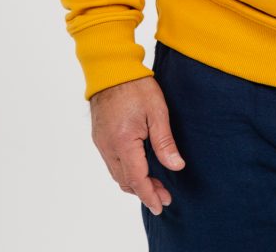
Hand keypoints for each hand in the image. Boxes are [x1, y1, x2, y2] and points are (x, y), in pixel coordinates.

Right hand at [90, 75, 185, 216]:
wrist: (112, 69)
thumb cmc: (136, 86)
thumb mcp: (157, 111)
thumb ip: (164, 142)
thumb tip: (176, 166)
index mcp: (123, 142)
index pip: (137, 179)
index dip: (150, 195)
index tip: (161, 206)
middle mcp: (108, 147)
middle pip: (126, 180)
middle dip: (145, 192)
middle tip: (164, 196)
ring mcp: (101, 142)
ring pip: (117, 174)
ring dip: (135, 182)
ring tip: (154, 185)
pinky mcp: (99, 136)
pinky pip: (112, 163)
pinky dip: (126, 171)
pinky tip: (139, 168)